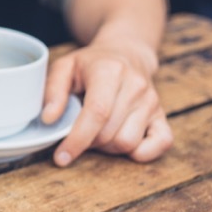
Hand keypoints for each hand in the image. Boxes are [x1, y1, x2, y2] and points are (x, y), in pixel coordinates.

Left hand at [41, 38, 171, 165]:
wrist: (126, 54)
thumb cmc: (90, 64)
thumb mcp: (64, 67)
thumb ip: (52, 91)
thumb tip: (49, 119)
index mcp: (110, 71)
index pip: (97, 112)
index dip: (78, 139)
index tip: (61, 157)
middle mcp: (135, 86)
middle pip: (110, 133)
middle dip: (87, 142)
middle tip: (77, 133)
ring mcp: (152, 102)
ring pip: (128, 143)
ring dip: (107, 147)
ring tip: (97, 133)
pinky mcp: (162, 115)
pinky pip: (161, 143)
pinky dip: (141, 153)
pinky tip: (121, 144)